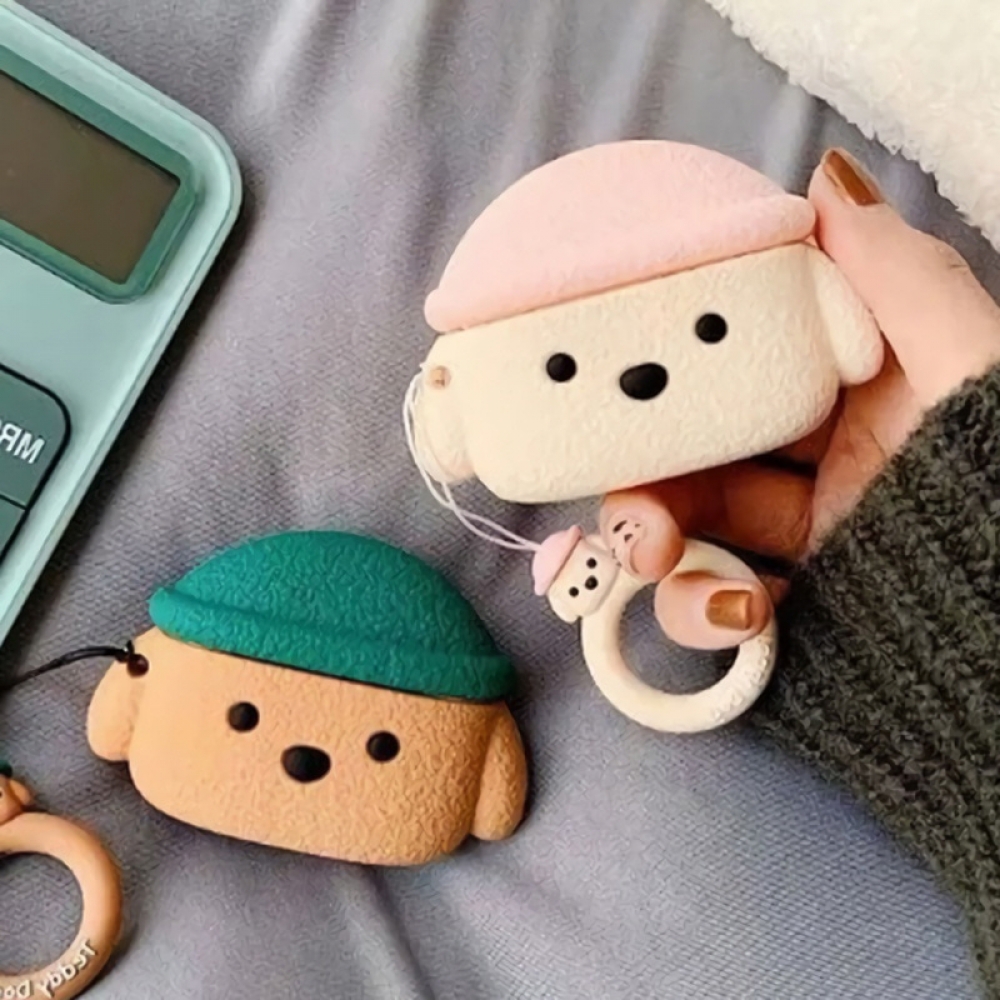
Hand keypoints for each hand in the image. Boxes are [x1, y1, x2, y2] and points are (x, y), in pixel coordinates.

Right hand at [601, 148, 999, 648]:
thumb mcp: (971, 368)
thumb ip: (904, 278)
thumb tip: (826, 181)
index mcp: (859, 382)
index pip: (744, 349)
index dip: (677, 356)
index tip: (628, 363)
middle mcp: (825, 450)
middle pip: (697, 440)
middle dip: (644, 464)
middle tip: (629, 488)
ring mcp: (807, 527)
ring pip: (690, 519)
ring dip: (652, 539)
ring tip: (653, 558)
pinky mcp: (795, 595)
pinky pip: (717, 593)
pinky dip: (698, 608)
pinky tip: (731, 615)